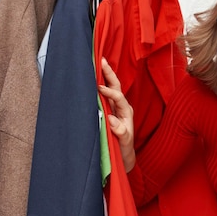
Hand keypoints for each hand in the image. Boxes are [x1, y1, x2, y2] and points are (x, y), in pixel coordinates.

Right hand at [98, 57, 135, 171]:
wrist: (123, 155)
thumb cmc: (123, 148)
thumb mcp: (123, 141)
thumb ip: (120, 131)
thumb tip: (111, 119)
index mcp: (126, 112)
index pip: (119, 97)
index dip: (110, 92)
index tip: (100, 88)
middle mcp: (121, 107)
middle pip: (116, 86)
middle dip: (109, 73)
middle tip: (102, 60)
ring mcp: (114, 107)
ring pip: (110, 87)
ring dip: (104, 75)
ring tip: (97, 62)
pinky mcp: (108, 110)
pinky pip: (103, 94)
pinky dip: (97, 84)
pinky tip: (91, 76)